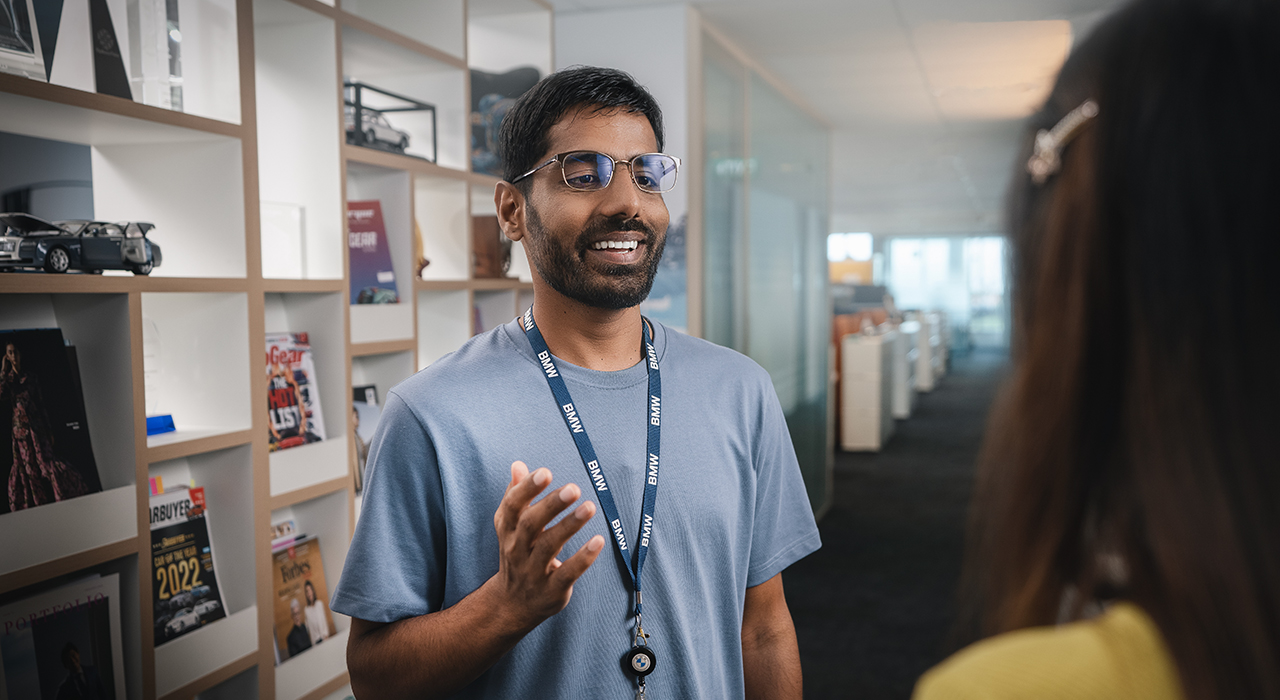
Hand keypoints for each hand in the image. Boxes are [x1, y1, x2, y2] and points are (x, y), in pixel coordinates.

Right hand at [490, 461, 604, 630]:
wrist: (512, 605)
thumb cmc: (518, 555)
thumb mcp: (511, 528)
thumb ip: (516, 496)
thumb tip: (518, 465)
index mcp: (508, 531)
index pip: (512, 507)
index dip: (526, 489)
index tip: (544, 472)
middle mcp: (517, 550)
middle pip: (530, 525)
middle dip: (550, 505)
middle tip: (573, 488)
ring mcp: (533, 571)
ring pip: (549, 547)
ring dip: (569, 526)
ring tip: (589, 507)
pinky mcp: (551, 589)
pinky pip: (567, 573)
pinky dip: (583, 558)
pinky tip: (598, 541)